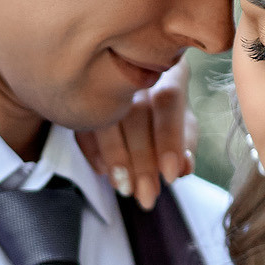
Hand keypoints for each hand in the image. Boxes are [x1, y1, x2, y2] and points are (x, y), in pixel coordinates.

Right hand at [74, 55, 196, 210]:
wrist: (130, 82)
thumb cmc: (163, 106)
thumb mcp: (180, 120)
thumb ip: (184, 141)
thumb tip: (184, 167)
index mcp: (167, 69)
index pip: (168, 101)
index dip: (169, 139)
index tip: (170, 176)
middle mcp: (134, 69)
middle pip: (136, 112)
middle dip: (141, 160)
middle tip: (146, 195)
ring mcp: (104, 79)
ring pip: (107, 118)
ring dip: (116, 159)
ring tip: (125, 188)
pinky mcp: (80, 95)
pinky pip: (83, 125)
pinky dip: (93, 151)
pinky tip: (104, 172)